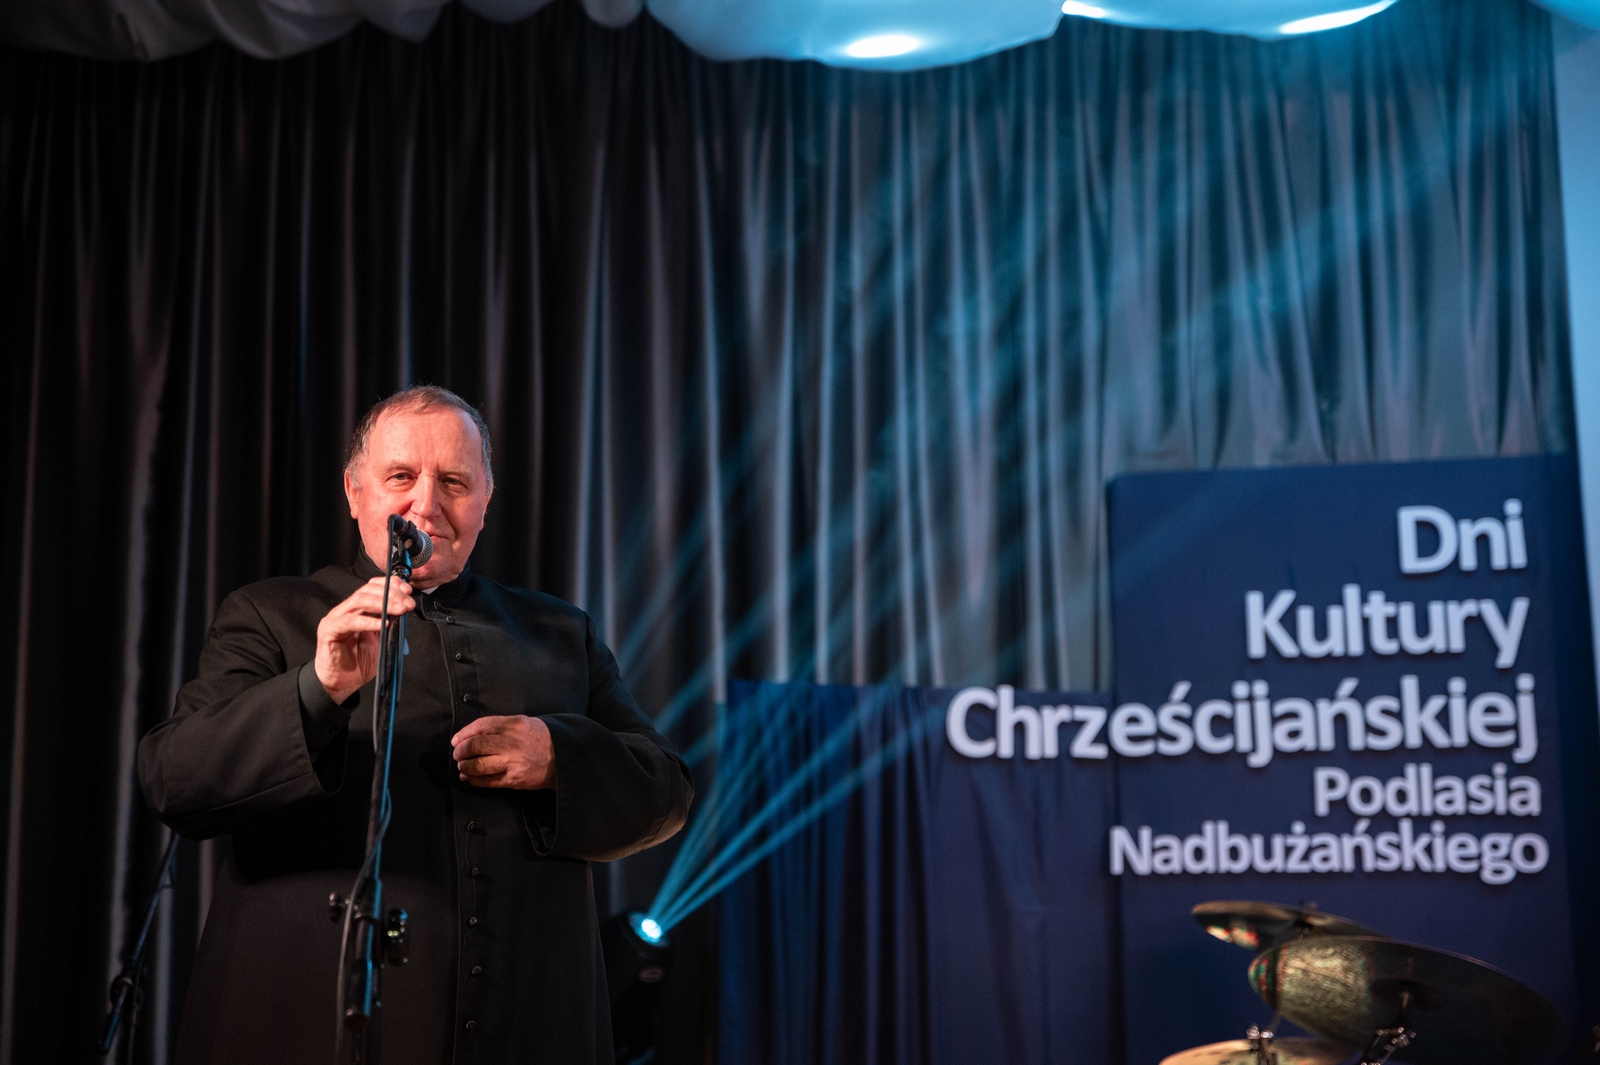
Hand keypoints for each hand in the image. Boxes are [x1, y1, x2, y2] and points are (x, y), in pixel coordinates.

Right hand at [314, 576, 415, 703]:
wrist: (342, 682)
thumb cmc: (359, 661)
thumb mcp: (380, 639)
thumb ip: (389, 623)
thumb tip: (405, 610)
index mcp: (358, 608)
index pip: (373, 586)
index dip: (391, 585)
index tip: (408, 591)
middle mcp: (346, 609)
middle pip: (368, 591)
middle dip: (392, 595)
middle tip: (408, 604)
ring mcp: (336, 617)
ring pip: (359, 600)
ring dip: (383, 604)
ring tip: (400, 610)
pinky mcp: (329, 630)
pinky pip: (350, 621)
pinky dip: (368, 621)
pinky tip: (383, 624)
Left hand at [450, 715, 556, 789]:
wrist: (563, 758)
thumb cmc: (542, 738)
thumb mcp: (524, 722)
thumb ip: (500, 726)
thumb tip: (473, 734)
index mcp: (513, 724)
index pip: (481, 726)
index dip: (464, 734)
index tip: (456, 740)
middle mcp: (511, 742)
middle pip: (476, 746)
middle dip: (461, 751)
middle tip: (458, 755)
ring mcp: (512, 762)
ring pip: (478, 765)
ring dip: (465, 767)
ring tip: (462, 767)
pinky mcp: (514, 779)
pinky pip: (488, 781)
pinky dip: (474, 780)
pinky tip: (469, 778)